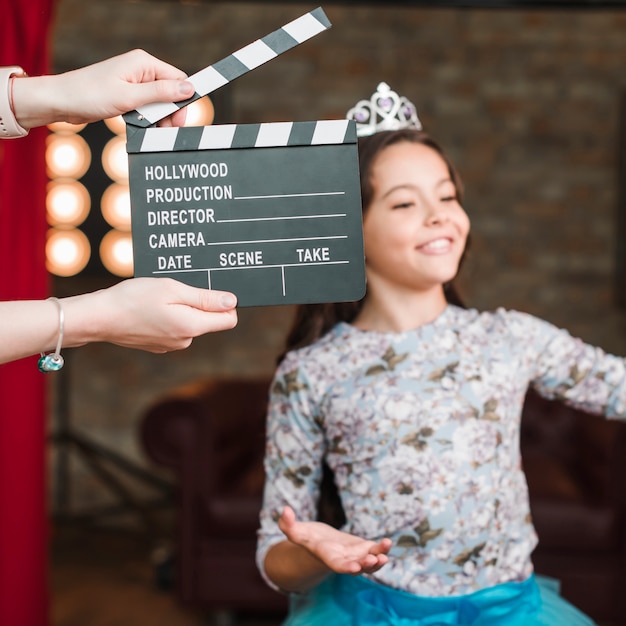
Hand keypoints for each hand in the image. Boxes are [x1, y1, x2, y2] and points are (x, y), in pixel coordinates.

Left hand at [13, 49, 195, 128]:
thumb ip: (162, 93)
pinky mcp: (126, 94)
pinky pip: (146, 107)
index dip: (183, 101)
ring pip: (159, 102)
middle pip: (170, 93)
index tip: (179, 121)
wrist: (61, 102)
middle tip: (163, 130)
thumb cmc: (90, 95)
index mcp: (144, 63)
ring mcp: (133, 82)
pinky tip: (138, 125)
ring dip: (157, 118)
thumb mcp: (130, 96)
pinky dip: (146, 118)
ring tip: (146, 128)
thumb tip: (189, 89)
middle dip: (170, 113)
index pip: (178, 79)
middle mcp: (140, 70)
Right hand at [66, 277, 236, 351]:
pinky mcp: (159, 345)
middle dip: (199, 303)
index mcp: (192, 327)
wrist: (99, 318)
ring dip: (182, 308)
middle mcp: (185, 340)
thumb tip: (232, 302)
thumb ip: (205, 297)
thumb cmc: (133, 299)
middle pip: (209, 320)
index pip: (229, 319)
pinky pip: (175, 327)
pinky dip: (168, 315)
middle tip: (175, 289)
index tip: (209, 288)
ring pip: (191, 322)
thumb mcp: (172, 289)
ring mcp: (172, 345)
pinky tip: (150, 308)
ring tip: (158, 298)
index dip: (224, 302)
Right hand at [278, 505, 391, 575]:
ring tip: (385, 554)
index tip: (354, 568)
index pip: (337, 565)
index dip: (345, 567)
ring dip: (378, 560)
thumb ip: (288, 524)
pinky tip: (388, 542)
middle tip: (374, 560)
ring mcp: (356, 556)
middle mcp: (344, 561)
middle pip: (357, 567)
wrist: (321, 542)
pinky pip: (375, 551)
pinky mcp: (364, 549)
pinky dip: (382, 549)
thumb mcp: (296, 531)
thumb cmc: (307, 537)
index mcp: (328, 557)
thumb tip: (284, 510)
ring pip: (369, 563)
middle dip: (366, 566)